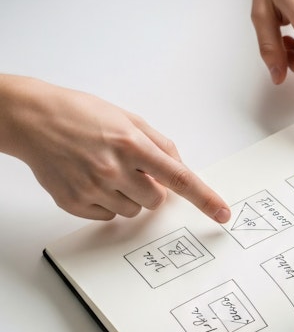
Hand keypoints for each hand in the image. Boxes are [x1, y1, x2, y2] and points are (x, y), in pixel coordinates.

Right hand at [0, 74, 230, 221]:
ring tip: (105, 171)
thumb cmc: (81, 114)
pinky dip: (104, 203)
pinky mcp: (75, 203)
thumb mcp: (127, 119)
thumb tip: (179, 169)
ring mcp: (92, 189)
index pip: (179, 178)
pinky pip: (107, 216)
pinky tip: (89, 180)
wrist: (34, 120)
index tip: (222, 213)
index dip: (204, 198)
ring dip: (127, 196)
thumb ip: (160, 144)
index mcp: (132, 144)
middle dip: (151, 188)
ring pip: (132, 211)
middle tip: (131, 169)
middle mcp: (114, 169)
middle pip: (156, 201)